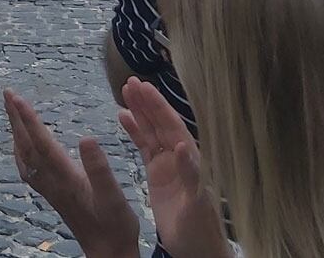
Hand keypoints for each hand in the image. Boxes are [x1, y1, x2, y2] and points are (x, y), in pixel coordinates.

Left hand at [2, 89, 139, 257]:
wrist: (107, 252)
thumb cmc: (114, 225)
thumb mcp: (113, 196)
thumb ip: (99, 168)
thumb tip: (86, 138)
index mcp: (65, 178)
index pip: (41, 143)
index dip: (29, 120)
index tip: (17, 98)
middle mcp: (51, 182)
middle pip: (27, 146)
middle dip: (17, 118)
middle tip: (7, 93)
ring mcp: (49, 189)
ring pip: (24, 155)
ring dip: (17, 131)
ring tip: (11, 111)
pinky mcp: (52, 194)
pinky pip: (28, 166)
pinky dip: (22, 149)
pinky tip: (23, 146)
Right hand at [117, 79, 233, 257]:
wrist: (197, 250)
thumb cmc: (200, 230)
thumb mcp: (196, 203)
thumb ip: (191, 174)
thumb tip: (182, 146)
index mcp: (190, 161)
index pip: (172, 127)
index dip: (158, 107)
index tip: (144, 88)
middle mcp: (179, 158)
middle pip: (161, 124)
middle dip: (147, 103)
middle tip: (130, 82)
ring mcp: (168, 165)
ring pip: (152, 132)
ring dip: (140, 112)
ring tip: (125, 92)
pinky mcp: (157, 175)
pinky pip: (144, 147)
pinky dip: (135, 131)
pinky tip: (123, 117)